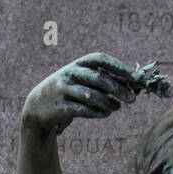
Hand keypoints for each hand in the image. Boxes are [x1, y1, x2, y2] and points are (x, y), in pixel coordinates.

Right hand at [21, 52, 137, 135]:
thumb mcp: (82, 81)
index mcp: (78, 64)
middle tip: (132, 99)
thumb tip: (131, 86)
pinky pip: (82, 110)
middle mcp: (70, 73)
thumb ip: (102, 81)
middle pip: (98, 78)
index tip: (134, 77)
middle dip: (118, 89)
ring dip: (108, 103)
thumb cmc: (69, 92)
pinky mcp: (60, 107)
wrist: (38, 106)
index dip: (118, 67)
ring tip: (117, 107)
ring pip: (91, 96)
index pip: (100, 59)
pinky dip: (96, 112)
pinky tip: (106, 114)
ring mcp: (64, 90)